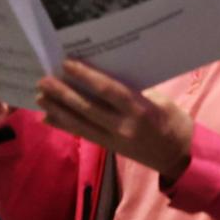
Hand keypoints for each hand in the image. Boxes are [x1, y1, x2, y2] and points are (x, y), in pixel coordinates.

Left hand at [36, 59, 193, 178]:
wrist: (180, 156)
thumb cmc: (172, 120)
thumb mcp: (158, 99)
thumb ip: (132, 87)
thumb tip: (104, 70)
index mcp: (139, 109)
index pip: (108, 90)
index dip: (86, 76)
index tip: (67, 64)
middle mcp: (124, 126)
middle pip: (88, 108)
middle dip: (63, 94)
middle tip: (43, 80)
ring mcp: (115, 140)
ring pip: (80, 123)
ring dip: (58, 110)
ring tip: (39, 97)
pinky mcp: (110, 149)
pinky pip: (83, 135)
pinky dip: (64, 126)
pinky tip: (46, 118)